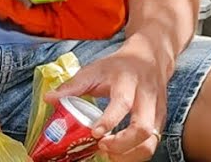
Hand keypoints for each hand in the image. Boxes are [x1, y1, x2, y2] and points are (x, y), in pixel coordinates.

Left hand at [44, 45, 168, 161]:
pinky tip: (119, 153)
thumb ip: (73, 86)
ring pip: (151, 141)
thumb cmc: (118, 66)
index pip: (123, 103)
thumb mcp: (94, 70)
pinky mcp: (161, 122)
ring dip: (130, 154)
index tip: (95, 133)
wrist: (150, 58)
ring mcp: (157, 112)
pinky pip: (152, 144)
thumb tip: (49, 99)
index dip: (109, 120)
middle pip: (143, 128)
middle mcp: (146, 98)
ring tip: (109, 154)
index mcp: (127, 82)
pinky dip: (135, 154)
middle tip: (102, 147)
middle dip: (122, 144)